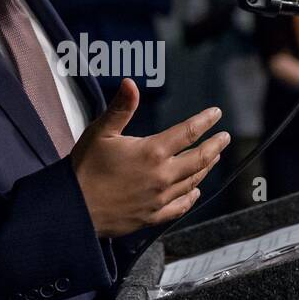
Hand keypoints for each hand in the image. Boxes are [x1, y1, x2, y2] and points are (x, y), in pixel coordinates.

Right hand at [71, 79, 228, 237]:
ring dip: (206, 168)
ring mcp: (160, 198)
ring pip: (193, 181)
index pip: (187, 132)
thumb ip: (120, 108)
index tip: (216, 114)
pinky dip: (191, 197)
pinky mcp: (153, 216)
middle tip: (224, 138)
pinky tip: (195, 191)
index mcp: (152, 152)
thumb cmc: (85, 167)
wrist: (74, 208)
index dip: (204, 121)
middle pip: (199, 159)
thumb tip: (131, 83)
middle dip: (214, 146)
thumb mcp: (100, 132)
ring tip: (213, 158)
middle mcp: (162, 176)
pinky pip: (180, 206)